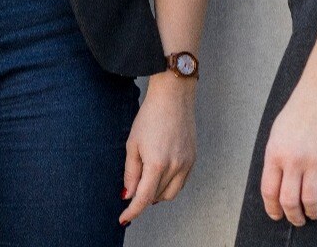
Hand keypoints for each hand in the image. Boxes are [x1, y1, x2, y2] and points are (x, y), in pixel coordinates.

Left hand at [120, 71, 196, 224]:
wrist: (173, 97)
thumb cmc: (149, 116)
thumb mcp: (133, 143)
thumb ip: (130, 172)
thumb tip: (128, 194)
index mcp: (157, 164)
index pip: (144, 198)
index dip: (133, 211)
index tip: (124, 218)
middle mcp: (175, 167)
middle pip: (157, 197)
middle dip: (143, 197)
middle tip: (133, 187)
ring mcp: (186, 164)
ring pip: (170, 193)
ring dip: (157, 193)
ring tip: (146, 179)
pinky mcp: (193, 159)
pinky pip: (181, 182)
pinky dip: (169, 184)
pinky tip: (160, 173)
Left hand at [260, 82, 316, 225]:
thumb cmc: (298, 110)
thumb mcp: (278, 132)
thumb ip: (276, 157)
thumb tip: (277, 182)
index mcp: (275, 151)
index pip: (269, 190)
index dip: (272, 208)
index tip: (277, 215)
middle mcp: (292, 159)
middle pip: (289, 201)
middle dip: (293, 216)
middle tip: (298, 220)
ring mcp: (314, 160)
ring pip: (311, 201)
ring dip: (313, 212)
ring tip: (314, 213)